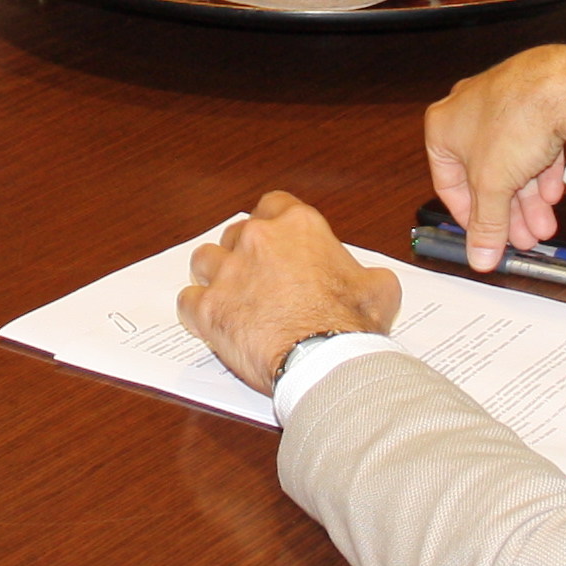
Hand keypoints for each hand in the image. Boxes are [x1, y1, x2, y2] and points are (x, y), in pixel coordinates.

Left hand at [179, 192, 401, 394]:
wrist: (325, 360)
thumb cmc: (350, 325)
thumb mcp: (379, 289)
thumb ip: (368, 275)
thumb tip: (372, 281)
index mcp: (298, 227)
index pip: (274, 204)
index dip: (273, 223)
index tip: (275, 239)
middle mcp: (258, 240)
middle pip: (236, 232)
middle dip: (243, 251)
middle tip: (256, 276)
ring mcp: (229, 272)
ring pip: (204, 258)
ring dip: (214, 274)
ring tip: (227, 295)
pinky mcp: (209, 307)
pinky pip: (187, 300)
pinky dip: (196, 310)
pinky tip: (209, 321)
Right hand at [425, 46, 565, 270]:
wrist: (562, 86)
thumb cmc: (514, 119)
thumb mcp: (492, 185)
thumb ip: (486, 224)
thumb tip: (479, 254)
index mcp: (443, 127)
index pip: (448, 183)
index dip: (468, 218)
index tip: (485, 240)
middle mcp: (470, 113)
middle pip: (485, 176)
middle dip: (507, 213)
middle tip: (521, 239)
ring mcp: (504, 105)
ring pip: (513, 163)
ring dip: (528, 200)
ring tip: (543, 227)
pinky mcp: (536, 104)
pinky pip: (535, 145)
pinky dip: (543, 173)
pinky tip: (554, 194)